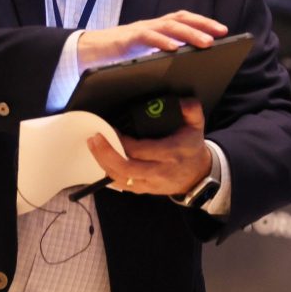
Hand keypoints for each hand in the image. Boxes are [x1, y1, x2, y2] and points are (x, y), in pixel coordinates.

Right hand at [77, 11, 225, 70]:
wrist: (84, 54)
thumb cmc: (117, 57)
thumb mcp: (144, 56)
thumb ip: (161, 57)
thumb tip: (186, 68)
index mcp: (155, 29)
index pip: (183, 19)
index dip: (202, 22)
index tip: (222, 30)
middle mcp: (150, 26)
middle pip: (180, 19)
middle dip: (203, 25)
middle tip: (221, 34)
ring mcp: (138, 30)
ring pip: (168, 26)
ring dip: (189, 33)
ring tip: (206, 44)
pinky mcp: (126, 40)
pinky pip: (146, 37)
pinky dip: (162, 41)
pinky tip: (174, 49)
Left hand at [86, 98, 211, 195]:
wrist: (197, 175)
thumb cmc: (192, 148)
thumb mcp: (197, 126)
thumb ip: (191, 110)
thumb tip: (181, 102)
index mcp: (171, 153)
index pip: (141, 150)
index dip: (123, 141)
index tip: (112, 129)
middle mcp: (159, 170)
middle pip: (127, 166)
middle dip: (107, 153)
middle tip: (94, 138)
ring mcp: (150, 183)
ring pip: (121, 178)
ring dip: (103, 162)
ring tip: (93, 146)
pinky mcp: (143, 189)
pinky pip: (121, 185)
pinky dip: (108, 173)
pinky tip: (100, 160)